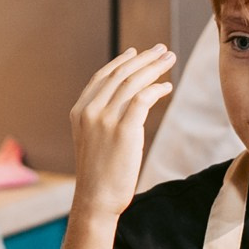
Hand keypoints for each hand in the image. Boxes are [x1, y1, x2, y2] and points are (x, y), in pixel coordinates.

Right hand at [68, 46, 175, 222]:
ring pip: (132, 82)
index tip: (137, 51)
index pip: (103, 76)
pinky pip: (143, 99)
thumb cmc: (99, 174)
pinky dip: (156, 89)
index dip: (121, 61)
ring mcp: (105, 119)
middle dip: (143, 58)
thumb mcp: (93, 139)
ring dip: (153, 68)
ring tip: (169, 60)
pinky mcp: (124, 129)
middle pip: (120, 74)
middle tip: (162, 50)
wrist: (96, 199)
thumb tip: (127, 102)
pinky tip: (166, 87)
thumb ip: (102, 118)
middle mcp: (90, 111)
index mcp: (79, 111)